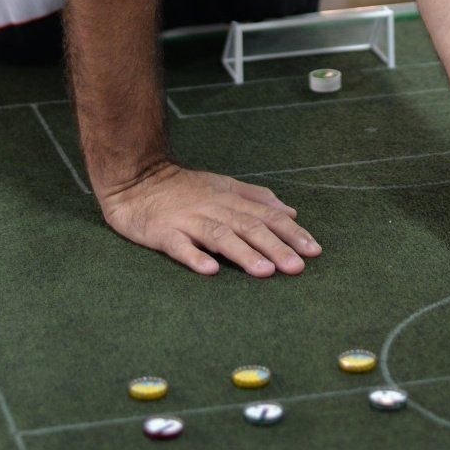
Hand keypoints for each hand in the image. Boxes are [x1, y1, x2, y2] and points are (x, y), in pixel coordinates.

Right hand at [99, 163, 321, 276]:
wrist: (135, 178)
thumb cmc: (182, 187)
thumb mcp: (222, 185)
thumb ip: (256, 198)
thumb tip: (290, 212)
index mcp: (229, 199)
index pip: (266, 215)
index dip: (291, 232)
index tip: (313, 250)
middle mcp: (213, 208)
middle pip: (248, 227)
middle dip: (275, 247)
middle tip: (297, 267)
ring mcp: (187, 220)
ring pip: (220, 236)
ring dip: (243, 253)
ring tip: (264, 271)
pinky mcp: (162, 232)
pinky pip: (179, 245)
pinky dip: (195, 257)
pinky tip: (210, 270)